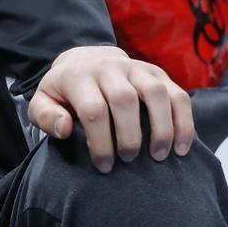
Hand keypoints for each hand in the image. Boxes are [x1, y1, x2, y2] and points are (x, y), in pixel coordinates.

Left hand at [27, 46, 194, 173]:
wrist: (85, 61)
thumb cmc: (65, 91)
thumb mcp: (43, 101)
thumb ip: (45, 116)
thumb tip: (65, 129)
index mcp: (78, 76)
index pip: (93, 109)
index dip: (100, 141)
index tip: (103, 165)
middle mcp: (109, 68)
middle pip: (124, 100)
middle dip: (129, 136)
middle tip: (128, 161)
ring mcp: (136, 68)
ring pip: (156, 94)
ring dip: (161, 129)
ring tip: (158, 157)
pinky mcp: (158, 73)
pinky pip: (178, 95)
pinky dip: (184, 122)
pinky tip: (181, 147)